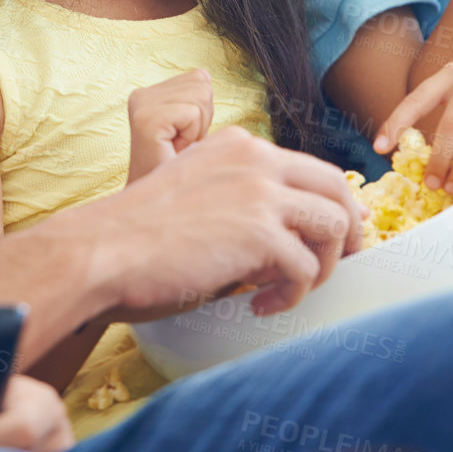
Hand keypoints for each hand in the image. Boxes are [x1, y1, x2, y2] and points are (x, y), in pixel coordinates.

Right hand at [77, 127, 365, 319]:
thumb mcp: (195, 193)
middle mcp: (255, 159)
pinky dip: (291, 295)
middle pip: (335, 188)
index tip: (329, 234)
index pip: (306, 167)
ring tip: (291, 290)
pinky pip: (305, 269)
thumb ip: (238, 199)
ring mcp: (260, 193)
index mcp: (237, 145)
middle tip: (345, 262)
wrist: (103, 249)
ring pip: (333, 225)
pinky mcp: (260, 234)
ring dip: (322, 267)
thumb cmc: (136, 235)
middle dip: (349, 229)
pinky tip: (259, 306)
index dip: (326, 203)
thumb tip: (286, 237)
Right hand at [127, 69, 213, 183]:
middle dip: (202, 117)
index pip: (199, 77)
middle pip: (201, 83)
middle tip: (181, 143)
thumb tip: (204, 74)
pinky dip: (193, 134)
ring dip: (198, 127)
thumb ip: (196, 95)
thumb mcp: (190, 124)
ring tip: (179, 147)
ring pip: (200, 96)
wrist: (159, 204)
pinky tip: (175, 149)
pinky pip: (193, 113)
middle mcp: (139, 95)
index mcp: (148, 93)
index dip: (202, 112)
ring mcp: (140, 106)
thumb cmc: (179, 167)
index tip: (183, 136)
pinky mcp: (146, 120)